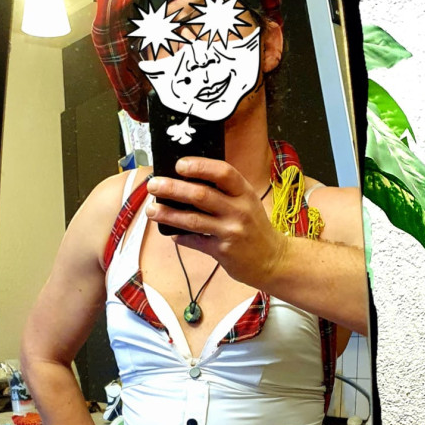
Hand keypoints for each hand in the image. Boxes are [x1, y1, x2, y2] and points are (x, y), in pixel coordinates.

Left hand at [146, 158, 288, 290]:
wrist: (273, 260)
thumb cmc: (255, 228)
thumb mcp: (247, 203)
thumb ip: (225, 192)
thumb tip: (188, 183)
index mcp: (245, 193)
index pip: (222, 172)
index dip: (200, 166)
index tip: (179, 164)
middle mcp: (239, 210)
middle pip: (201, 195)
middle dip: (173, 188)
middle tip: (154, 185)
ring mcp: (231, 232)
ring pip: (193, 220)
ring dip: (169, 214)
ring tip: (151, 210)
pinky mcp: (224, 252)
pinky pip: (196, 242)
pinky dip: (181, 237)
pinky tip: (171, 234)